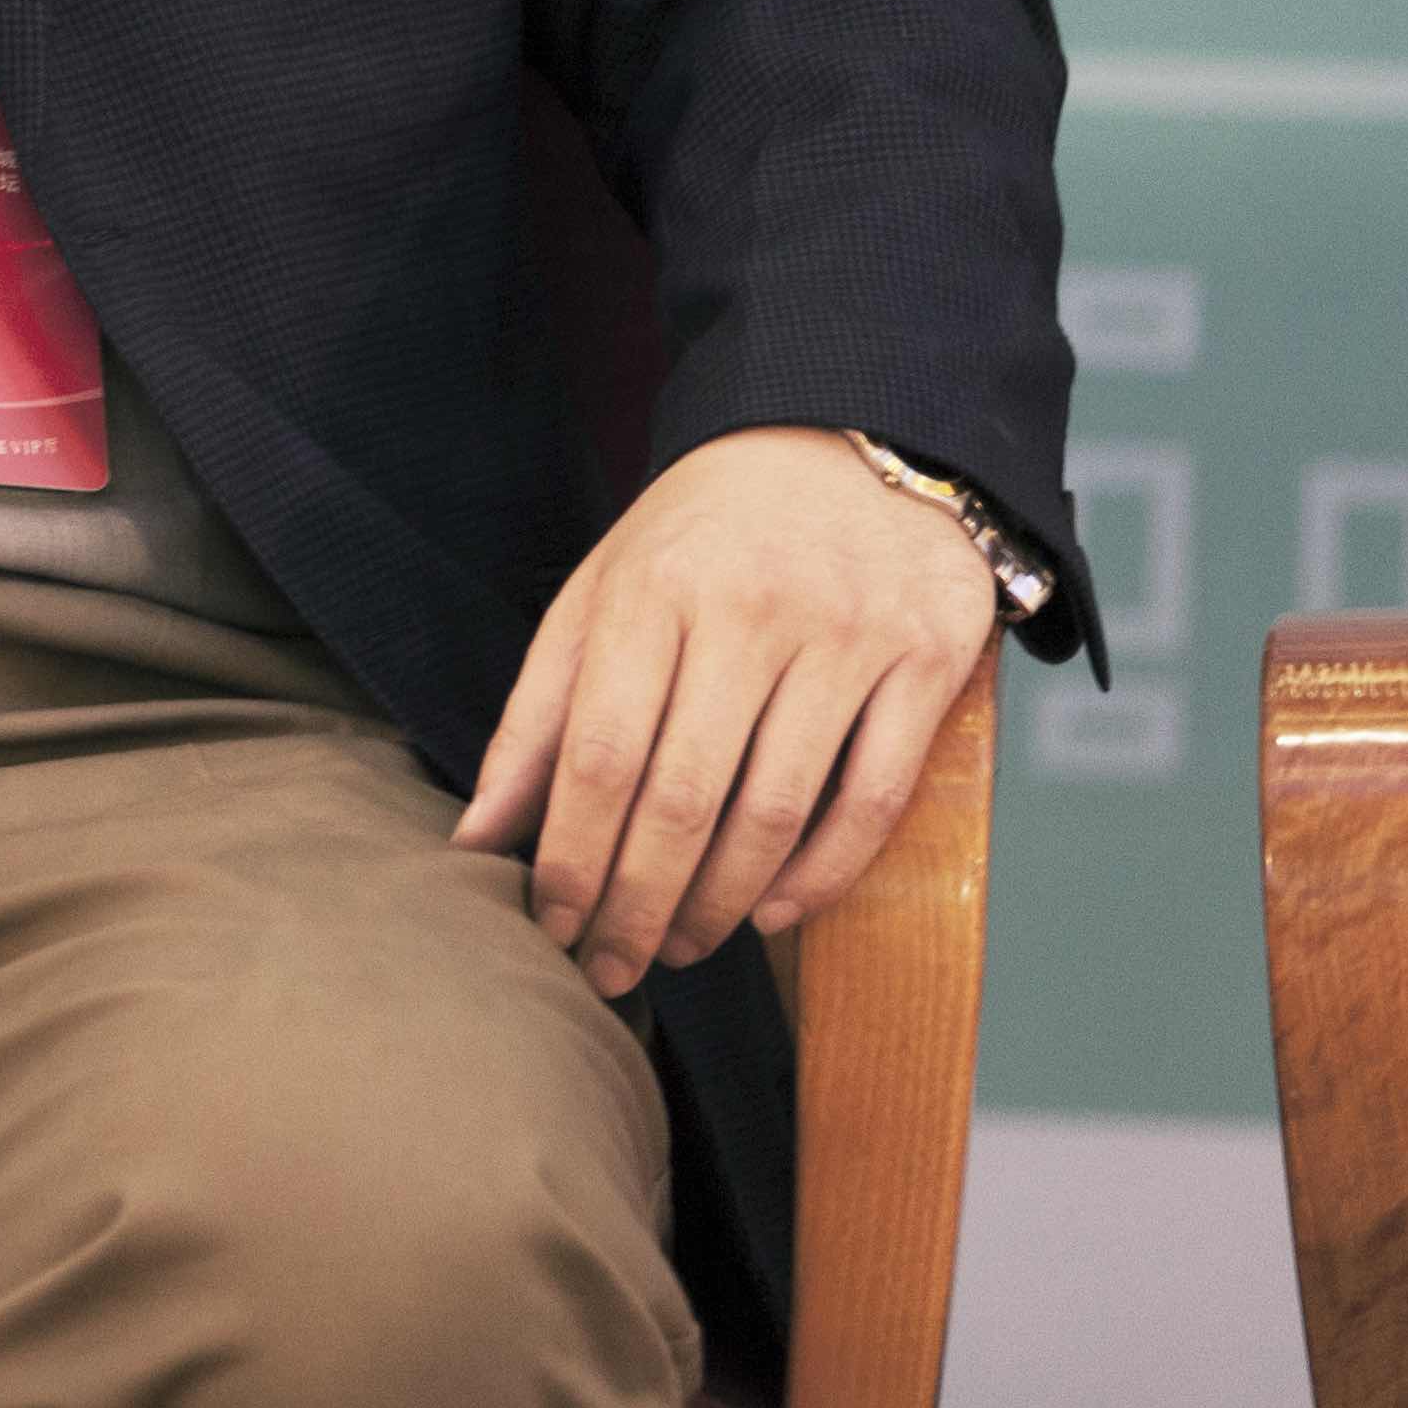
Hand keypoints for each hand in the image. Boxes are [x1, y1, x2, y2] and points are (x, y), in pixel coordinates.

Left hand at [450, 424, 997, 998]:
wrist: (849, 437)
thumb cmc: (701, 538)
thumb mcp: (602, 593)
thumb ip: (541, 713)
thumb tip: (478, 836)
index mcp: (654, 589)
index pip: (601, 753)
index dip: (570, 857)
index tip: (548, 926)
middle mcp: (751, 610)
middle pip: (682, 796)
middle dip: (636, 904)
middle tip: (610, 970)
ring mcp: (848, 635)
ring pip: (775, 811)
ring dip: (719, 905)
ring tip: (678, 949)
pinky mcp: (929, 659)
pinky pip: (874, 799)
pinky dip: (819, 875)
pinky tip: (768, 914)